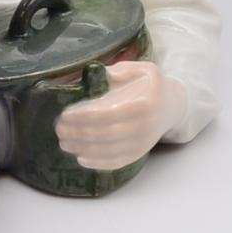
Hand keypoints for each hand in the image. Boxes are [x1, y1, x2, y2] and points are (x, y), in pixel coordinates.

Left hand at [55, 61, 187, 169]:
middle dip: (77, 133)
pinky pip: (117, 162)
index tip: (65, 114)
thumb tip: (96, 74)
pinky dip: (97, 163)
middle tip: (59, 128)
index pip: (108, 115)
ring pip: (108, 151)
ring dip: (82, 149)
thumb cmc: (151, 85)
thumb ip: (119, 70)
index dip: (84, 117)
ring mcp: (142, 144)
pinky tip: (81, 157)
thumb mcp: (141, 69)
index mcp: (143, 105)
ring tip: (64, 142)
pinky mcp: (139, 154)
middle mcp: (144, 127)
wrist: (173, 105)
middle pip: (104, 135)